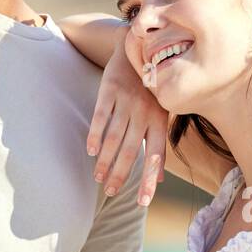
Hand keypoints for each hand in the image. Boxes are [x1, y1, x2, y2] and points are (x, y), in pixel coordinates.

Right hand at [86, 37, 167, 205]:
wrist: (137, 50)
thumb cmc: (150, 89)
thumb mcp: (161, 113)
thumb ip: (159, 144)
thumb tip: (160, 178)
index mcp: (160, 120)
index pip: (156, 156)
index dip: (149, 179)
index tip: (142, 202)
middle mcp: (145, 112)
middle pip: (131, 150)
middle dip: (121, 174)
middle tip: (111, 192)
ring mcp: (127, 101)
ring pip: (114, 137)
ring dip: (105, 160)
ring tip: (99, 178)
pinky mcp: (110, 90)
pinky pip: (101, 116)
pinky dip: (95, 135)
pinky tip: (90, 151)